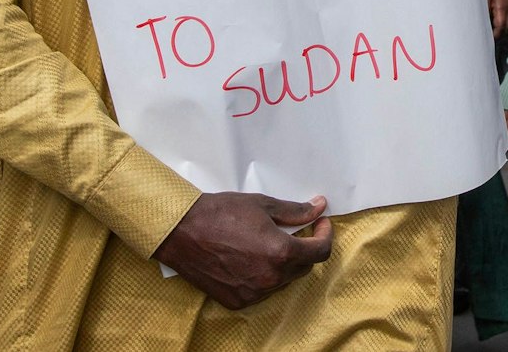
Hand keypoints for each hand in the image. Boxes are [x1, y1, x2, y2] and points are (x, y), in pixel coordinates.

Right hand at [152, 192, 332, 309]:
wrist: (182, 231)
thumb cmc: (220, 214)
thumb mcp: (263, 205)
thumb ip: (295, 211)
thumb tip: (318, 208)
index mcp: (281, 253)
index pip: (320, 252)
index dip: (325, 235)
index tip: (320, 224)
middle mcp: (270, 278)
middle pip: (303, 267)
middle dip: (304, 248)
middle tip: (296, 230)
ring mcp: (253, 293)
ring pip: (283, 281)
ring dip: (285, 264)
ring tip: (269, 244)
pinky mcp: (237, 301)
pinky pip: (262, 291)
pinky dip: (264, 276)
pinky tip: (252, 259)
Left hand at [485, 0, 507, 39]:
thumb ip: (483, 12)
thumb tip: (480, 24)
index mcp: (502, 9)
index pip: (500, 29)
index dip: (493, 37)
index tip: (485, 40)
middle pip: (505, 30)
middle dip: (497, 35)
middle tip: (486, 38)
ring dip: (500, 30)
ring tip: (489, 31)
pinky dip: (502, 23)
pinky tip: (494, 22)